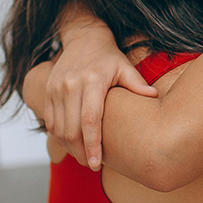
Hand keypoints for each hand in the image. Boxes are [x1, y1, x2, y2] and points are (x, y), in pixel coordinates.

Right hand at [45, 17, 153, 170]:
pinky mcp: (47, 91)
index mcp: (92, 80)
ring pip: (58, 128)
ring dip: (69, 148)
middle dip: (81, 152)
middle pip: (71, 129)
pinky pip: (49, 121)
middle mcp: (70, 85)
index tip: (97, 164)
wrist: (83, 38)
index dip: (92, 144)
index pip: (89, 120)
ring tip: (83, 158)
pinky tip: (71, 145)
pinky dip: (58, 137)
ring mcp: (55, 88)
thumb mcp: (124, 66)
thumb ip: (137, 83)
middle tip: (92, 165)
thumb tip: (154, 96)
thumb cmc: (108, 56)